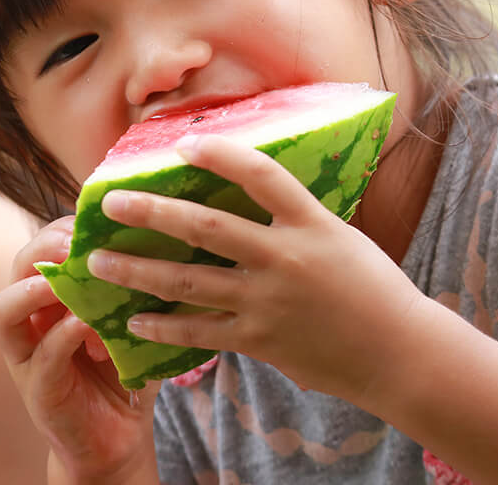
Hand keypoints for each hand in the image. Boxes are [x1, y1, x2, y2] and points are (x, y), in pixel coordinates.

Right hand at [0, 217, 159, 483]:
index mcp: (50, 297)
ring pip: (2, 311)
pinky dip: (65, 334)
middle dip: (45, 247)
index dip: (64, 227)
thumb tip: (161, 240)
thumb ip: (132, 286)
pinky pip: (43, 354)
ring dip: (34, 289)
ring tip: (64, 281)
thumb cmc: (124, 371)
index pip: (42, 244)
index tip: (99, 221)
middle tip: (78, 245)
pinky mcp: (38, 390)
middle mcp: (30, 321)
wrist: (118, 438)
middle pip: (16, 267)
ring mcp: (26, 357)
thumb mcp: (128, 319)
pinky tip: (92, 326)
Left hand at [86, 134, 423, 406]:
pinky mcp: (260, 340)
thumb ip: (292, 216)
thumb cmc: (372, 287)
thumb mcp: (339, 235)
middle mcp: (285, 257)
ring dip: (137, 271)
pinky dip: (163, 327)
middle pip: (205, 227)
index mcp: (311, 222)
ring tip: (97, 262)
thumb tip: (246, 183)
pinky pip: (200, 333)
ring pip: (188, 283)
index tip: (183, 142)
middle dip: (151, 212)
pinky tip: (133, 319)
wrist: (400, 353)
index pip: (260, 175)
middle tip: (108, 202)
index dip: (220, 155)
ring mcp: (269, 302)